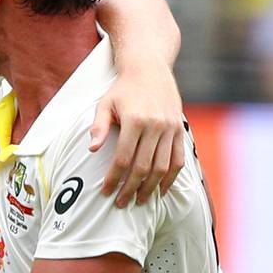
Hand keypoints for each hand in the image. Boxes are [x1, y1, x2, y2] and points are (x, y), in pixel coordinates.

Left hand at [91, 63, 186, 206]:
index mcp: (135, 121)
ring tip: (139, 201)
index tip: (106, 192)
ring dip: (151, 188)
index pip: (123, 158)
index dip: (114, 178)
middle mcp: (156, 126)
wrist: (150, 69)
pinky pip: (178, 159)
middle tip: (120, 203)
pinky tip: (161, 190)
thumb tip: (91, 150)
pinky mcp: (180, 130)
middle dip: (131, 189)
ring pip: (162, 167)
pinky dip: (171, 177)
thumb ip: (98, 127)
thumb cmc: (122, 89)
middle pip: (143, 167)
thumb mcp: (104, 104)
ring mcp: (170, 129)